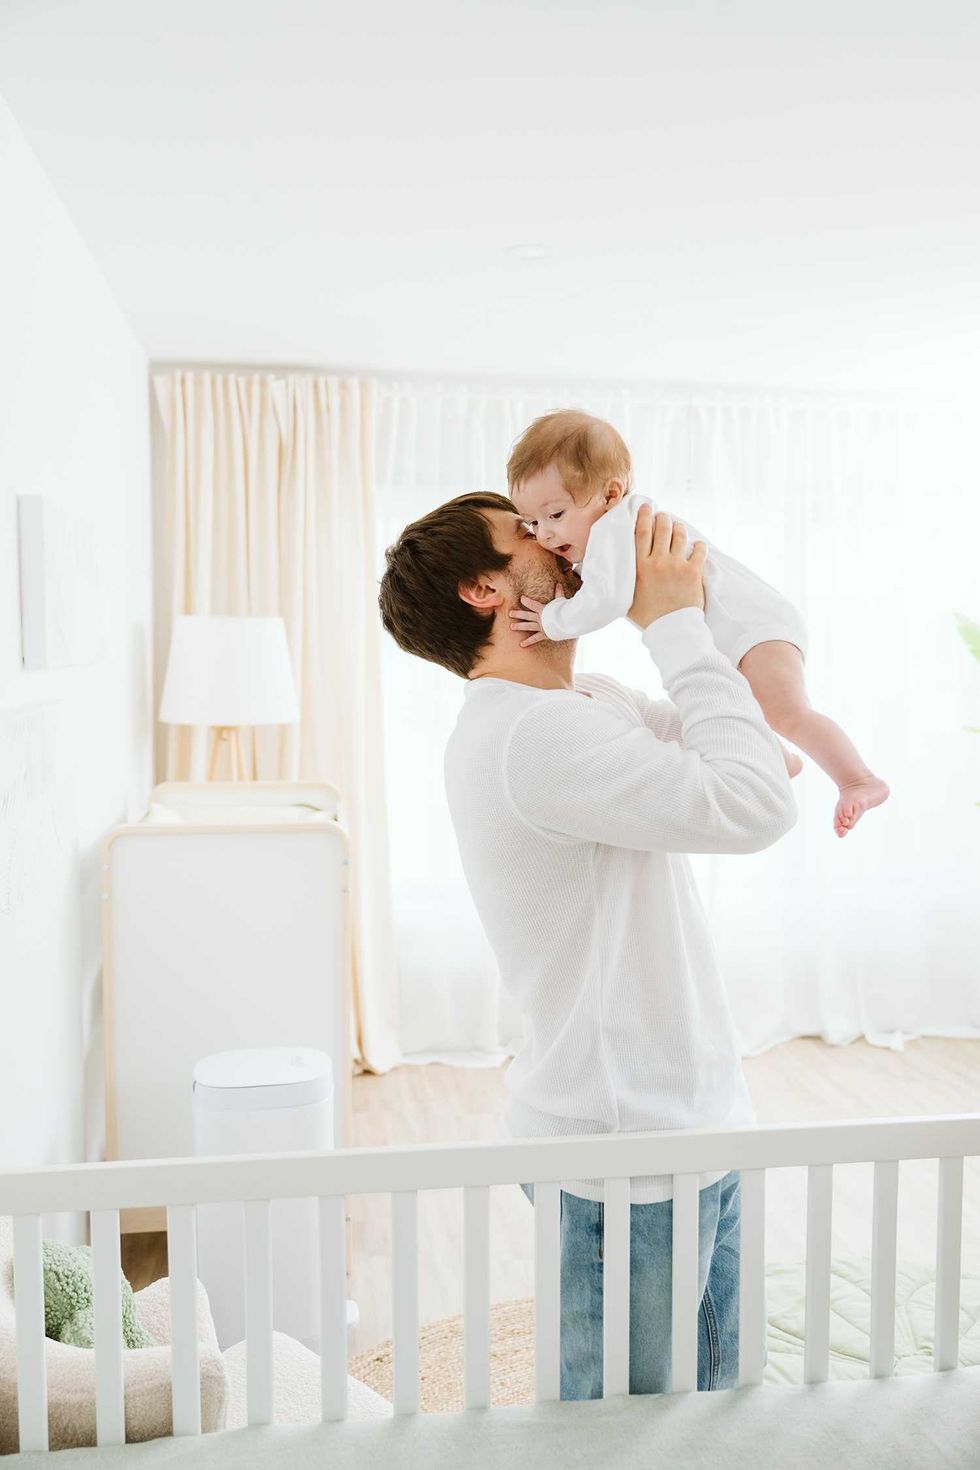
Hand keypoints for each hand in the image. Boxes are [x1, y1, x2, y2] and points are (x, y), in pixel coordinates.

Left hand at [510, 584, 564, 646]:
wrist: (569, 622)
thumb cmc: (565, 611)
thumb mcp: (561, 601)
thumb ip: (558, 593)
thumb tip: (558, 583)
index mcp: (543, 610)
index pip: (533, 604)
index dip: (526, 601)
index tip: (521, 598)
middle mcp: (540, 618)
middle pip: (527, 615)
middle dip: (518, 614)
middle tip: (510, 614)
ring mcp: (541, 627)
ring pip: (528, 626)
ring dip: (519, 626)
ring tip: (511, 627)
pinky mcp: (544, 634)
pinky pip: (535, 639)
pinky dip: (528, 642)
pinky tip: (521, 644)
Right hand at [627, 507, 705, 629]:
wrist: (671, 630)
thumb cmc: (647, 617)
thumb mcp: (627, 597)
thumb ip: (623, 580)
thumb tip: (612, 571)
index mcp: (640, 566)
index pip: (641, 531)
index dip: (644, 515)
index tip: (646, 507)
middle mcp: (658, 562)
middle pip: (662, 527)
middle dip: (663, 517)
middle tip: (663, 517)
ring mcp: (677, 565)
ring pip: (680, 534)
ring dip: (679, 528)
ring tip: (678, 529)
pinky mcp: (693, 572)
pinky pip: (699, 549)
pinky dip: (698, 545)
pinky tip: (696, 546)